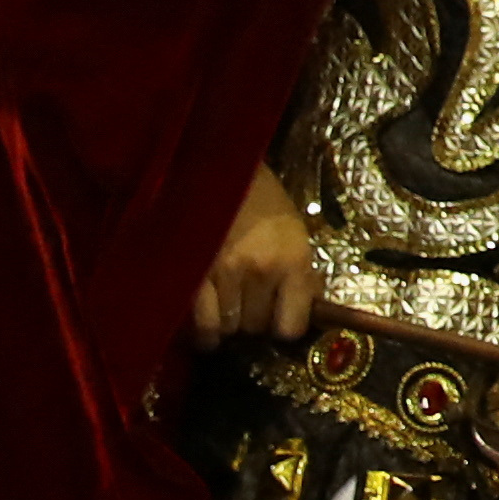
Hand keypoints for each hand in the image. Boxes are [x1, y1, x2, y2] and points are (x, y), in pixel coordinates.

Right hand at [189, 165, 316, 342]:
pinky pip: (201, 322)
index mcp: (293, 260)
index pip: (291, 326)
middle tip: (247, 304)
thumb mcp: (295, 232)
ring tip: (226, 305)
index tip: (277, 322)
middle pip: (256, 328)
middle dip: (253, 322)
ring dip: (227, 322)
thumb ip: (299, 274)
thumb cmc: (263, 200)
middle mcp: (261, 270)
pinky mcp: (193, 272)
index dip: (283, 328)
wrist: (221, 169)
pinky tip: (206, 324)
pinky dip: (203, 330)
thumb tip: (305, 310)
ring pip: (228, 327)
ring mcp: (225, 272)